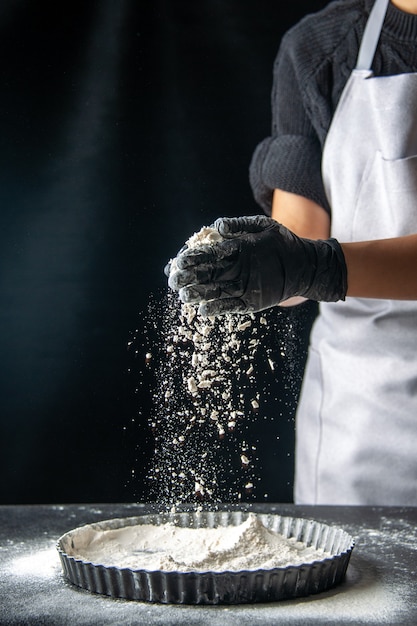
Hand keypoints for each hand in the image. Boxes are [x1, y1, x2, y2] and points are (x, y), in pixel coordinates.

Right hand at [168, 215, 346, 315]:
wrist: (305, 264)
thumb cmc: (282, 242)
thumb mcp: (262, 226)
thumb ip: (240, 225)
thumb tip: (217, 225)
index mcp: (230, 251)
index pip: (204, 255)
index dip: (189, 259)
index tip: (176, 263)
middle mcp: (231, 270)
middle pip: (204, 275)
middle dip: (188, 277)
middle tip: (174, 280)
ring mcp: (239, 286)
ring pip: (212, 292)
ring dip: (197, 294)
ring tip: (183, 295)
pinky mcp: (248, 302)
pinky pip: (229, 306)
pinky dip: (216, 309)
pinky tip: (203, 310)